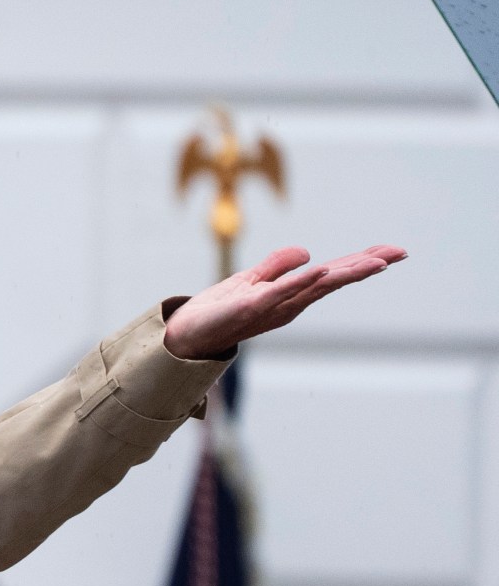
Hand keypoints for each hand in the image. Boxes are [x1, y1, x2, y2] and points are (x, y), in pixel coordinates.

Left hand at [162, 244, 406, 359]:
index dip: (361, 262)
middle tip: (401, 253)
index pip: (332, 274)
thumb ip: (277, 267)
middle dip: (367, 265)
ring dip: (346, 272)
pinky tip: (323, 270)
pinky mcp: (251, 306)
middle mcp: (288, 303)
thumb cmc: (216, 310)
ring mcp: (272, 306)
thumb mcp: (251, 281)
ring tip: (377, 261)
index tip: (392, 252)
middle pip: (334, 280)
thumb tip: (308, 252)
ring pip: (317, 286)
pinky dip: (302, 281)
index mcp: (291, 294)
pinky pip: (281, 292)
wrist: (184, 333)